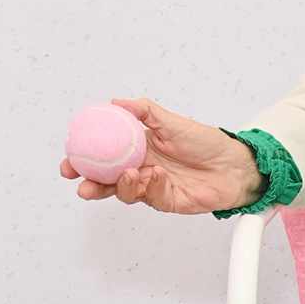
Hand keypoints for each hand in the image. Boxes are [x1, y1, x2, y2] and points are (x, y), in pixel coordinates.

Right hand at [58, 97, 261, 215]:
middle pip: (107, 180)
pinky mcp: (166, 201)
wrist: (235, 164)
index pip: (103, 156)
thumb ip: (144, 111)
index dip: (84, 159)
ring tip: (129, 175)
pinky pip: (151, 196)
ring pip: (125, 191)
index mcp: (137, 147)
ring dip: (121, 185)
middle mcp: (141, 167)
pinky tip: (157, 176)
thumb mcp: (171, 120)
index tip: (69, 160)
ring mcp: (152, 186)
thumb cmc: (206, 142)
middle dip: (91, 183)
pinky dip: (150, 186)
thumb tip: (115, 102)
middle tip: (81, 183)